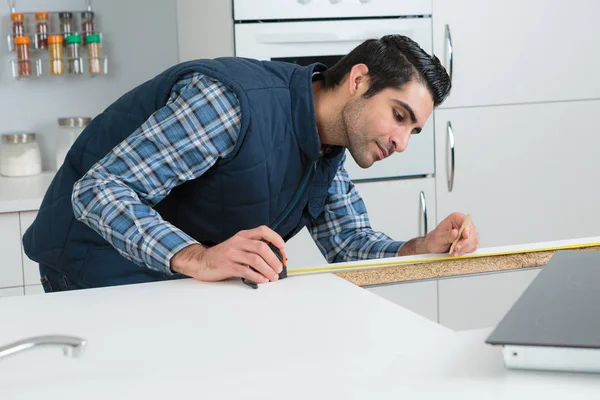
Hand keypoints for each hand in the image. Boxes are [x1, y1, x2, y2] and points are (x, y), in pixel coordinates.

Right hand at [170, 226, 285, 283]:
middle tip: (279, 268)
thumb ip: (252, 247)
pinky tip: (262, 280)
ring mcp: (232, 254)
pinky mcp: (227, 266)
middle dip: (274, 259)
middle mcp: (238, 242)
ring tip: (273, 277)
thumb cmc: (222, 255)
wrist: (201, 261)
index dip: (275, 238)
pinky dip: (258, 277)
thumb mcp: (237, 245)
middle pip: (261, 247)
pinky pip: (246, 271)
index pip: (262, 231)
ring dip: (268, 270)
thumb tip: (274, 256)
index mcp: (242, 235)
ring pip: (256, 260)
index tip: (283, 248)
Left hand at [424, 212, 478, 255]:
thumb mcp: (438, 238)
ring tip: (454, 252)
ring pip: (473, 241)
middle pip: (471, 233)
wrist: (434, 247)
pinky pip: (473, 247)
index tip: (465, 236)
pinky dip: (465, 251)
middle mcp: (464, 224)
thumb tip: (455, 232)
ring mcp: (469, 233)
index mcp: (456, 218)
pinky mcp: (470, 242)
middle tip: (456, 248)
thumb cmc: (434, 239)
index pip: (466, 221)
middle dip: (464, 243)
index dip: (467, 228)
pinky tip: (457, 253)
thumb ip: (447, 236)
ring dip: (464, 249)